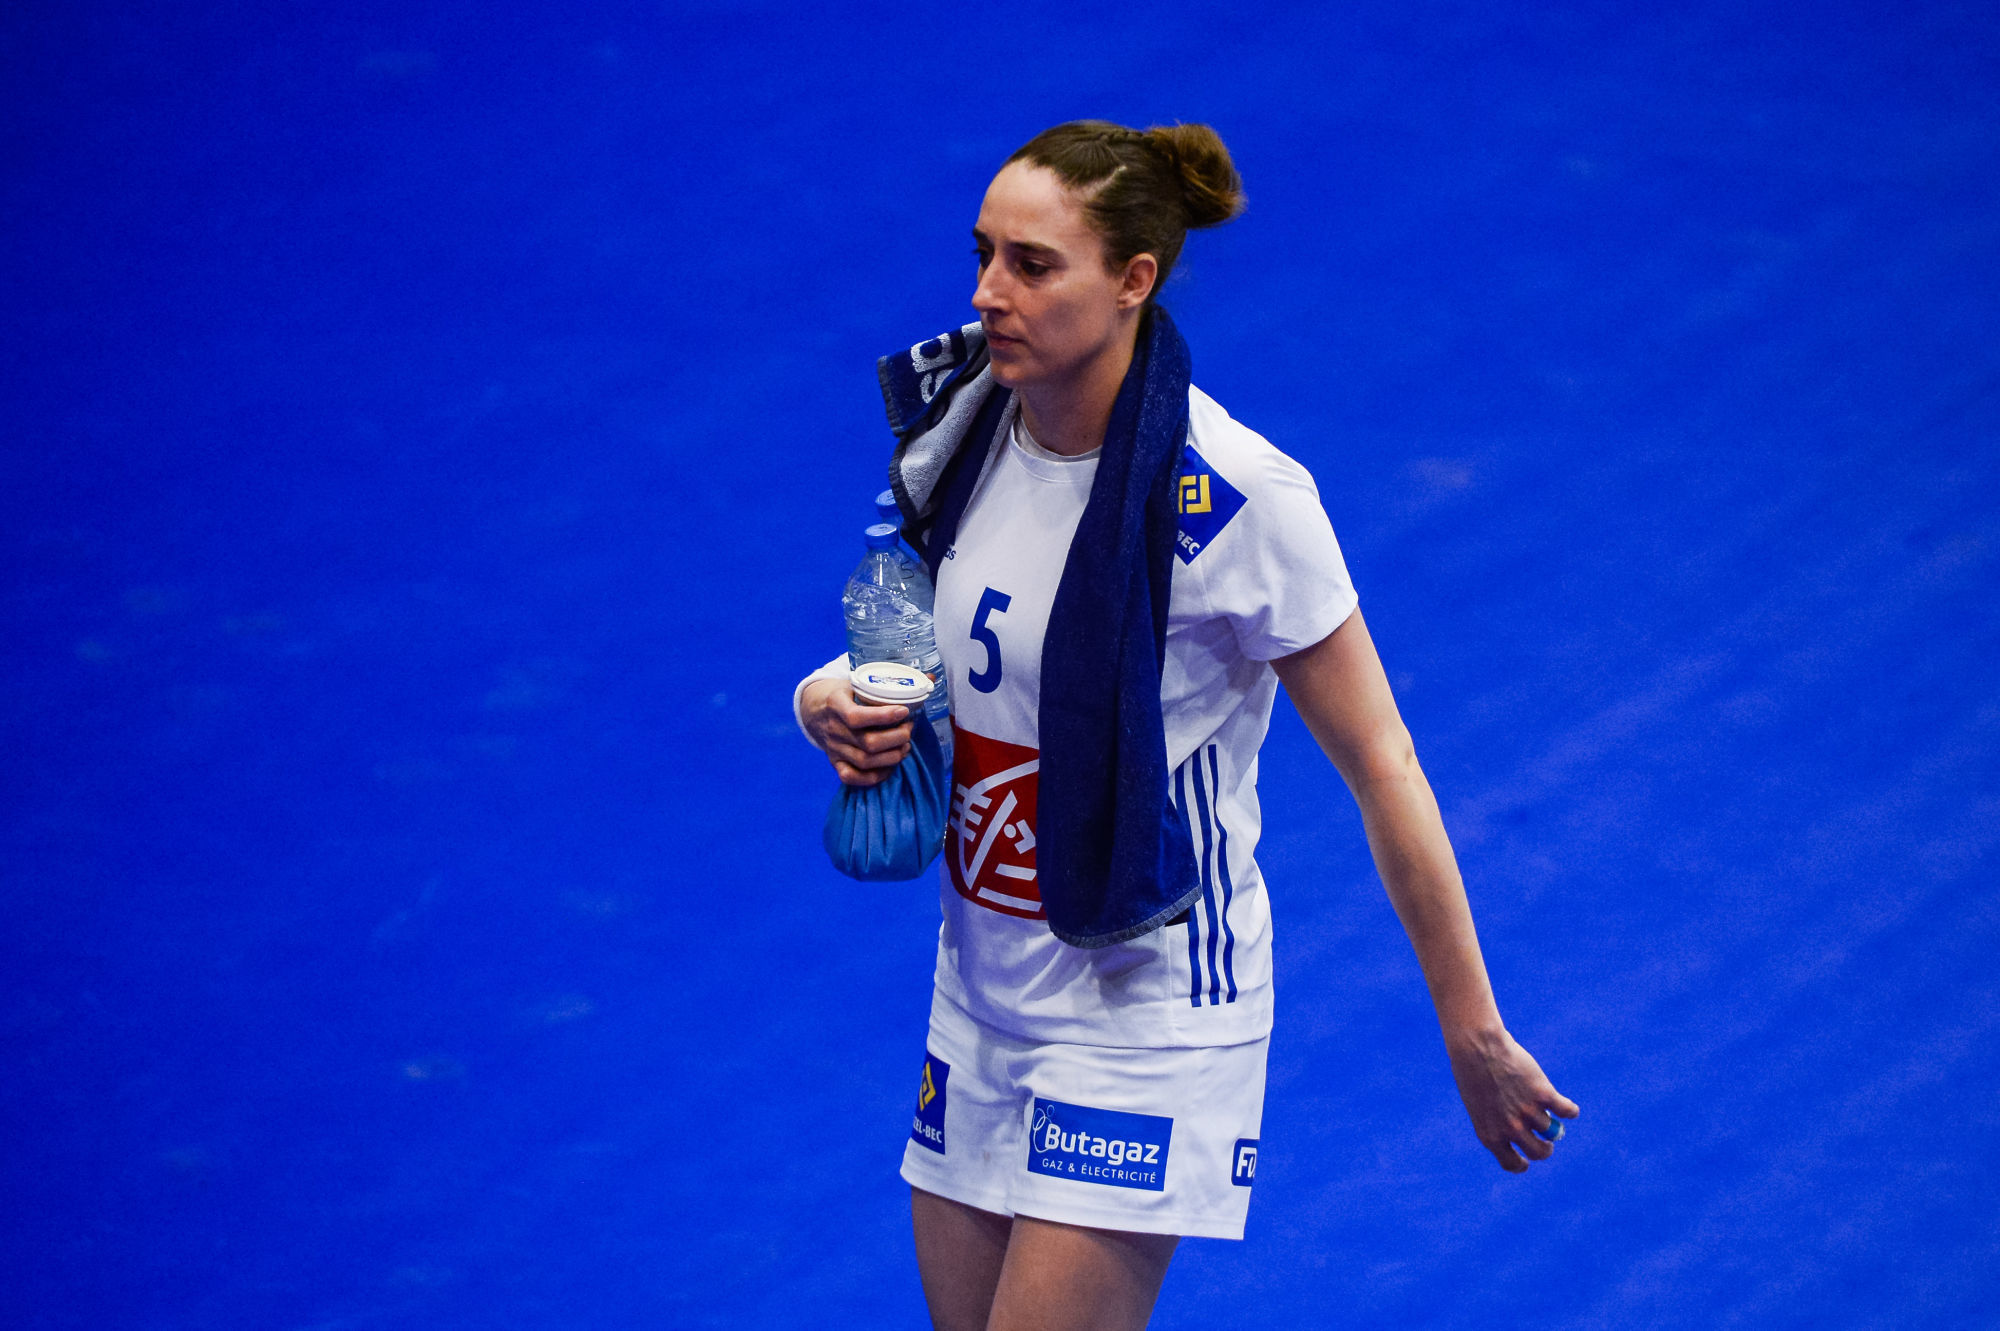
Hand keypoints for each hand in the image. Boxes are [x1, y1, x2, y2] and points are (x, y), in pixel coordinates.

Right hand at [801, 678, 913, 786]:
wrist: (813, 707)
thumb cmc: (843, 692)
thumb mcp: (856, 681)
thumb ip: (888, 682)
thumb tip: (930, 679)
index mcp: (835, 704)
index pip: (857, 717)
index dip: (884, 717)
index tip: (904, 711)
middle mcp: (834, 729)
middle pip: (868, 743)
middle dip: (897, 738)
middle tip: (909, 729)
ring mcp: (834, 748)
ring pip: (865, 762)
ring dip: (892, 756)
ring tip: (905, 746)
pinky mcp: (835, 762)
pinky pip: (852, 777)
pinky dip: (874, 776)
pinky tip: (890, 766)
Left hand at [1445, 1026, 1577, 1172]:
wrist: (1477, 1048)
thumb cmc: (1473, 1074)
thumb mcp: (1480, 1106)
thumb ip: (1498, 1123)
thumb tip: (1527, 1132)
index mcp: (1490, 1135)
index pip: (1512, 1163)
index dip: (1522, 1164)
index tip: (1526, 1160)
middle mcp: (1511, 1129)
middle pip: (1539, 1152)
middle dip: (1545, 1149)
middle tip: (1546, 1141)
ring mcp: (1528, 1112)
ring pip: (1552, 1131)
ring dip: (1553, 1126)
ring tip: (1549, 1114)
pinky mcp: (1543, 1094)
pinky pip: (1567, 1111)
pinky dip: (1570, 1111)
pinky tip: (1568, 1108)